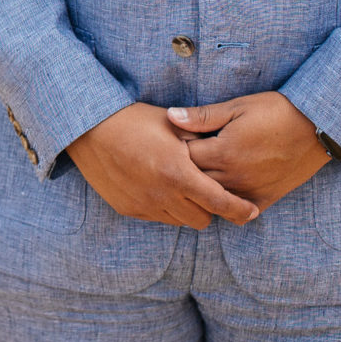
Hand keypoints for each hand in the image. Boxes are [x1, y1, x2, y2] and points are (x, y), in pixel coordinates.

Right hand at [67, 103, 261, 229]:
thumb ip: (201, 141)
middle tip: (208, 190)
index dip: (240, 210)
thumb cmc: (134, 120)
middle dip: (210, 208)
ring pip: (179, 221)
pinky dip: (164, 208)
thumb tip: (228, 151)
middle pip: (202, 219)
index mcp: (178, 173)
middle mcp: (162, 195)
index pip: (220, 203)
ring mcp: (143, 205)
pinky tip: (158, 187)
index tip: (251, 211)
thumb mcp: (173, 125)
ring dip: (186, 209)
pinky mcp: (128, 209)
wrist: (89, 128)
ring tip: (181, 187)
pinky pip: (156, 217)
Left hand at [171, 92, 330, 212]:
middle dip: (183, 171)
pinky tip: (219, 195)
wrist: (317, 128)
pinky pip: (238, 213)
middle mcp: (233, 177)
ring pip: (212, 200)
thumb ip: (203, 116)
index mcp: (223, 152)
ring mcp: (249, 191)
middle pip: (193, 181)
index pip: (183, 158)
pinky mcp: (264, 199)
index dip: (173, 149)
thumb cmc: (275, 111)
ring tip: (195, 176)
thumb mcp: (237, 107)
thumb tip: (170, 116)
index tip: (170, 143)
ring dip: (201, 189)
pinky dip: (225, 206)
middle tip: (177, 161)